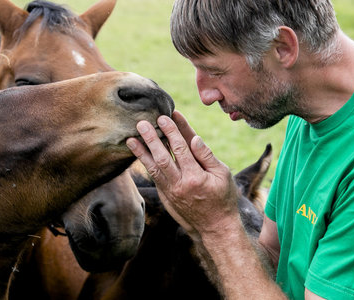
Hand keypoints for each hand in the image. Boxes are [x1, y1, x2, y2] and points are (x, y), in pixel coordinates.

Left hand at [126, 111, 240, 236]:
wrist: (215, 227)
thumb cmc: (223, 198)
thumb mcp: (223, 175)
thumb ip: (207, 156)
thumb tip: (194, 138)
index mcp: (196, 177)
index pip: (182, 148)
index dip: (173, 130)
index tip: (166, 116)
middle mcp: (180, 184)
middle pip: (162, 157)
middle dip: (151, 138)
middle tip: (142, 123)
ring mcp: (171, 192)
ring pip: (153, 168)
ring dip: (141, 152)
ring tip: (131, 138)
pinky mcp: (166, 197)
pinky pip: (154, 177)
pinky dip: (145, 164)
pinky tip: (139, 154)